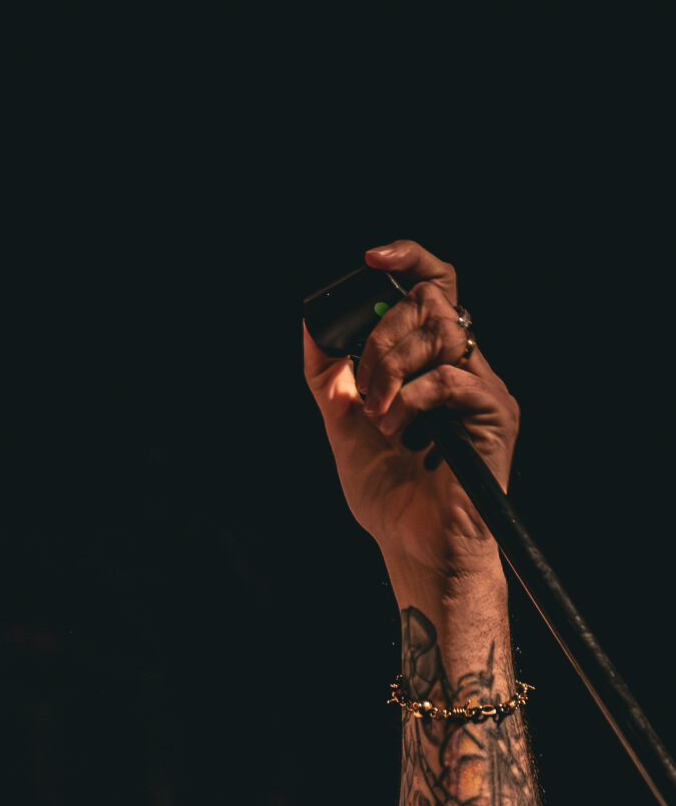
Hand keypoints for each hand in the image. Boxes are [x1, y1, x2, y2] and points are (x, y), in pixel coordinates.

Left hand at [305, 238, 519, 592]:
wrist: (413, 547)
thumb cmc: (389, 495)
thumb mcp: (344, 424)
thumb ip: (330, 376)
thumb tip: (310, 323)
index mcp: (432, 361)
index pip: (434, 285)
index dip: (409, 258)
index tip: (370, 258)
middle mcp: (465, 365)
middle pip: (432, 299)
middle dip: (383, 335)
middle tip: (365, 386)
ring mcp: (483, 387)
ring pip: (440, 332)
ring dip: (392, 370)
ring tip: (380, 416)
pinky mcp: (496, 412)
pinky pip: (449, 378)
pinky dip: (411, 402)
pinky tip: (400, 433)